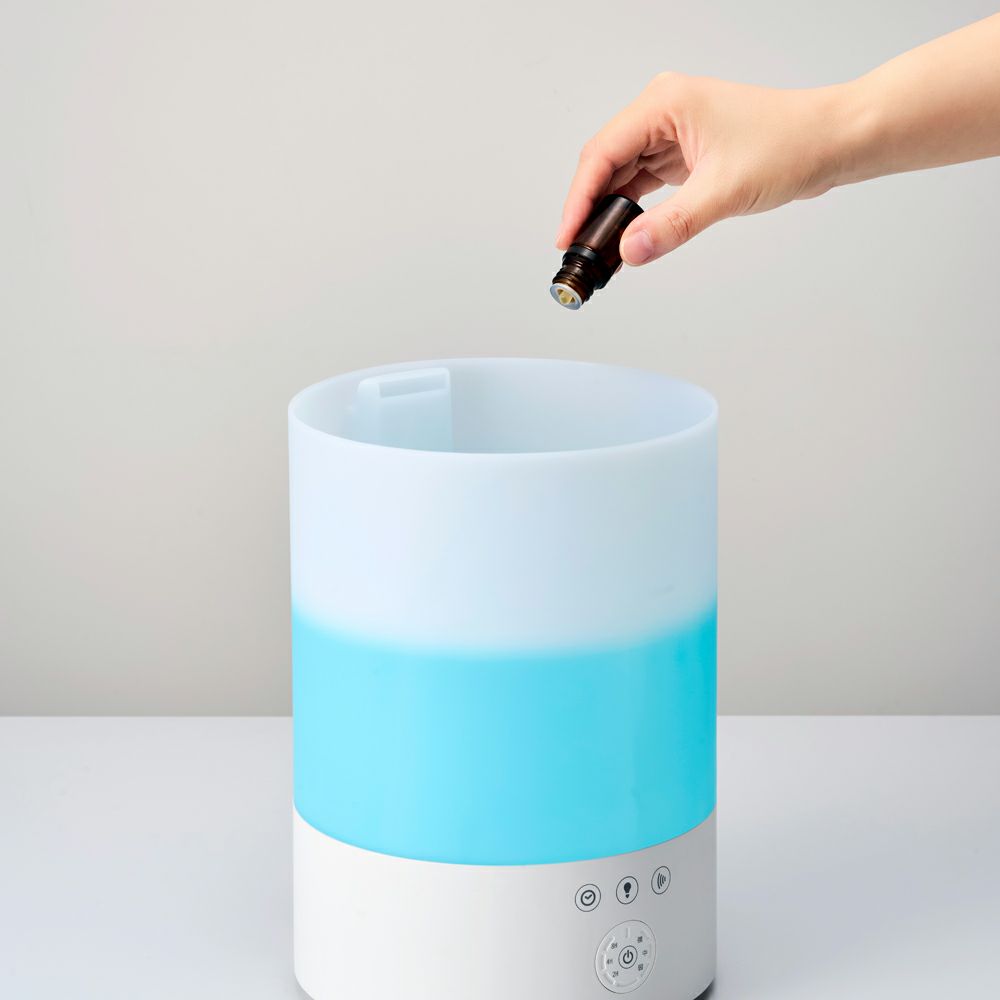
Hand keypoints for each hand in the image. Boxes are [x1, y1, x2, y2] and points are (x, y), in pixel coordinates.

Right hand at [555, 72, 853, 265]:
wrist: (831, 141)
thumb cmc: (791, 144)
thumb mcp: (725, 190)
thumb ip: (673, 224)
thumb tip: (630, 251)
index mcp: (665, 104)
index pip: (603, 154)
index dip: (579, 199)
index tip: (568, 235)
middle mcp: (663, 114)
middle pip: (606, 165)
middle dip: (589, 209)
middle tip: (578, 251)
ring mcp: (672, 134)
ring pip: (622, 177)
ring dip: (609, 213)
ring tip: (597, 250)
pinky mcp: (683, 155)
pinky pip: (644, 185)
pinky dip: (632, 212)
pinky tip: (625, 237)